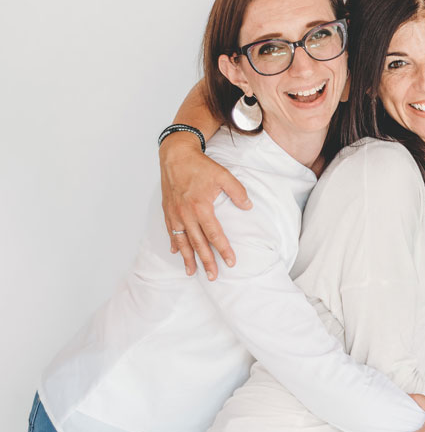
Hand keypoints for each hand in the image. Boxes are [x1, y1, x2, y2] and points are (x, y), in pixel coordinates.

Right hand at [159, 132, 250, 278]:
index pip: (214, 234)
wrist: (175, 155)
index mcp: (201, 207)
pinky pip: (172, 232)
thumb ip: (238, 192)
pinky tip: (177, 253)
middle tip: (214, 276)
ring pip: (182, 241)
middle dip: (206, 261)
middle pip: (198, 243)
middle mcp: (186, 214)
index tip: (230, 262)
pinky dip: (175, 243)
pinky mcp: (168, 211)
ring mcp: (175, 214)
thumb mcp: (224, 175)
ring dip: (188, 258)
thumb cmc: (200, 166)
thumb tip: (248, 206)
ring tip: (192, 272)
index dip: (223, 249)